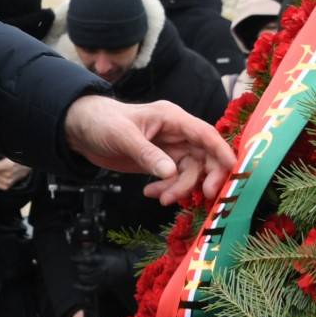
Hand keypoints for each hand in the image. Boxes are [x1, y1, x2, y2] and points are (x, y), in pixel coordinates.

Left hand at [64, 95, 234, 205]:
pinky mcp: (161, 162)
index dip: (222, 152)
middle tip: (202, 195)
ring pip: (190, 172)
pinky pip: (175, 179)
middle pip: (205, 156)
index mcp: (173, 118)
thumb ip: (147, 155)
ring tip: (161, 198)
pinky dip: (167, 189)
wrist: (82, 130)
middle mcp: (177, 133)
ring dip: (180, 188)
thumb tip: (170, 173)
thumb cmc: (102, 123)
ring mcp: (170, 148)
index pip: (206, 134)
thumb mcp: (123, 137)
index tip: (233, 171)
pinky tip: (150, 193)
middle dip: (204, 177)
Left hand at [73, 247, 130, 294]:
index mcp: (103, 260)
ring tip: (78, 272)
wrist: (129, 268)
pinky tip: (75, 285)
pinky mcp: (103, 286)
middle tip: (76, 264)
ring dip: (80, 275)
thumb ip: (96, 249)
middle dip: (78, 267)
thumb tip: (84, 247)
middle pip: (84, 270)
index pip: (86, 260)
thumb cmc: (119, 257)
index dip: (77, 259)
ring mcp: (102, 279)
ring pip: (85, 279)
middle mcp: (101, 270)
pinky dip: (82, 288)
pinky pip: (90, 289)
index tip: (72, 258)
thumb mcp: (108, 250)